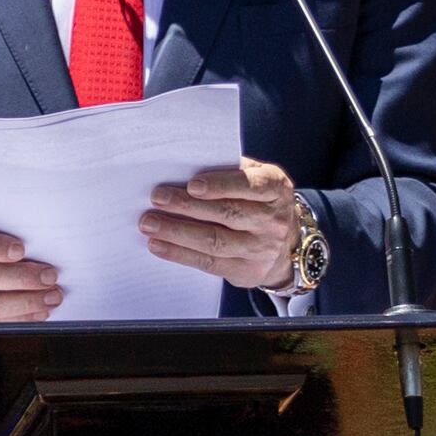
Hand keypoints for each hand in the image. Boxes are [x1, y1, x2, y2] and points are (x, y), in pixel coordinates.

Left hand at [142, 159, 302, 290]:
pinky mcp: (245, 271)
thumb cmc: (260, 201)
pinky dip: (180, 254)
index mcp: (277, 189)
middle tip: (157, 198)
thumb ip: (232, 170)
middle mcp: (273, 220)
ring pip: (215, 241)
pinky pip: (208, 263)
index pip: (251, 185)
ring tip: (149, 223)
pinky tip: (158, 245)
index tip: (193, 185)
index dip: (222, 185)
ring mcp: (261, 249)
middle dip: (188, 206)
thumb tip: (187, 164)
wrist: (285, 245)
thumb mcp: (258, 178)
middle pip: (227, 213)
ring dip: (177, 232)